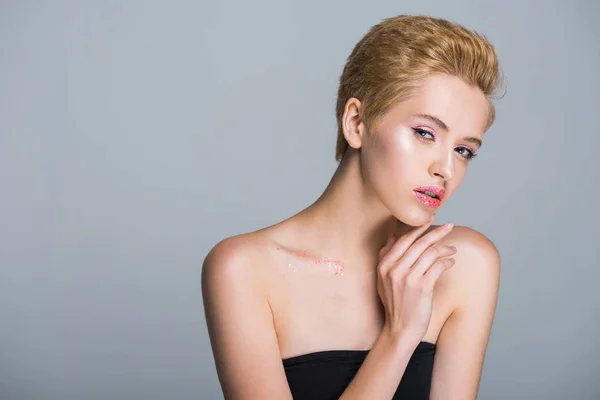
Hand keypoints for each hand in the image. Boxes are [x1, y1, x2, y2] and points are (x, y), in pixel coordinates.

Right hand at [376, 216, 456, 340]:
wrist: (400, 328)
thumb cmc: (395, 303)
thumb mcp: (383, 279)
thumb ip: (386, 256)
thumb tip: (393, 235)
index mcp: (383, 265)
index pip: (403, 240)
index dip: (418, 227)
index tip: (430, 219)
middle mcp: (394, 269)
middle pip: (419, 243)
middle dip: (436, 232)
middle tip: (449, 226)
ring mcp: (408, 278)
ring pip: (430, 253)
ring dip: (445, 249)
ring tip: (452, 249)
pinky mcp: (422, 287)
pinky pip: (438, 266)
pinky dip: (447, 262)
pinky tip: (451, 262)